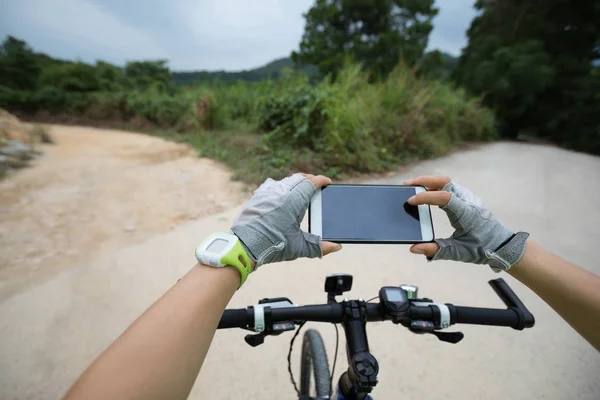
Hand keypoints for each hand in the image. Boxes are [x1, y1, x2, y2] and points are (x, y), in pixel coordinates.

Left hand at [231, 173, 341, 266]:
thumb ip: (320, 247)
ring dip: (296, 182)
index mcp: (293, 200)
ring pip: (285, 180)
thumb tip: (337, 246)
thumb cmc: (273, 246)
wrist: (244, 246)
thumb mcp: (299, 247)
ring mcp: (267, 192)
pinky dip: (282, 186)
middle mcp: (280, 192)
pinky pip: (272, 185)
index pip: (311, 183)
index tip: (327, 182)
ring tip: (302, 188)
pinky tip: (282, 193)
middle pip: (299, 178)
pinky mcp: (257, 197)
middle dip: (309, 180)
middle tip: (316, 184)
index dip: (321, 181)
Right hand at [404, 176, 528, 270]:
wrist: (502, 246)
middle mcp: (468, 201)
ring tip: (413, 187)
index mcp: (466, 212)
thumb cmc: (482, 249)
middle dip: (424, 180)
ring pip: (447, 181)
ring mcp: (469, 198)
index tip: (410, 201)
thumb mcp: (457, 252)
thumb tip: (414, 248)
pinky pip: (451, 187)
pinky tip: (427, 194)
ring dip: (429, 182)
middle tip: (406, 185)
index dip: (425, 197)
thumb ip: (435, 250)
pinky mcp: (469, 199)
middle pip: (444, 181)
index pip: (443, 197)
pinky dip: (436, 186)